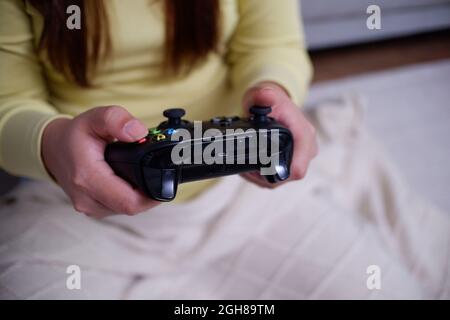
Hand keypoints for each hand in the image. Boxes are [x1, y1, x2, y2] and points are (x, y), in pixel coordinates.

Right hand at [42, 106, 159, 217]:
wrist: (54, 149)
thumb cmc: (76, 134)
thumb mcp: (95, 117)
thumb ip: (117, 120)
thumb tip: (139, 133)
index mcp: (87, 178)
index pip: (129, 202)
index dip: (152, 195)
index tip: (164, 179)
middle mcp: (87, 198)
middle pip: (131, 208)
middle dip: (149, 194)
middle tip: (158, 173)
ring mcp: (90, 207)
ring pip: (126, 210)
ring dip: (139, 196)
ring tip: (143, 174)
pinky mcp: (94, 209)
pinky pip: (119, 208)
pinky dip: (129, 197)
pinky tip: (132, 181)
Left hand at [241, 82, 317, 187]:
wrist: (274, 104)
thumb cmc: (272, 101)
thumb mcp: (265, 94)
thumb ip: (264, 96)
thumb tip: (264, 97)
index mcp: (305, 135)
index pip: (298, 166)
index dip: (279, 172)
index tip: (259, 168)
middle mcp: (306, 150)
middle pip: (287, 176)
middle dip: (264, 174)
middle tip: (246, 162)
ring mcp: (299, 159)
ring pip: (278, 180)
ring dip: (260, 175)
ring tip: (246, 162)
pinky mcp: (290, 165)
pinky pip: (274, 178)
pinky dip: (260, 174)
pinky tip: (250, 165)